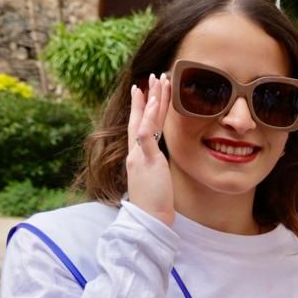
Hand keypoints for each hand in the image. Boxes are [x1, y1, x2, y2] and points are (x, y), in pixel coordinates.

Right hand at [127, 73, 173, 227]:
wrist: (148, 220)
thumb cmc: (154, 205)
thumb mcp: (155, 180)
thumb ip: (155, 167)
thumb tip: (161, 161)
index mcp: (138, 157)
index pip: (138, 127)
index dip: (140, 108)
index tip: (143, 91)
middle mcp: (135, 153)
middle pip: (139, 118)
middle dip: (146, 97)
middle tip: (152, 77)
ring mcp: (139, 156)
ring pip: (144, 121)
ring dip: (152, 99)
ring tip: (158, 81)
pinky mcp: (146, 161)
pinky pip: (145, 134)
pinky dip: (148, 117)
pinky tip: (154, 102)